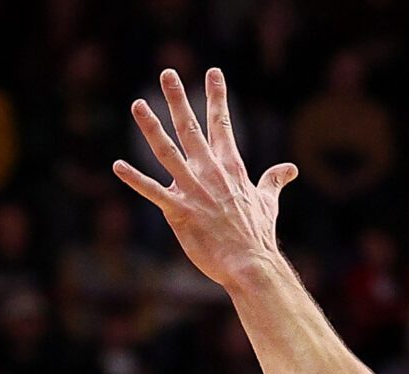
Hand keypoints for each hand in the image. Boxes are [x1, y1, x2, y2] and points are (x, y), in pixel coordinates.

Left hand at [113, 68, 297, 291]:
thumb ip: (273, 181)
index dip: (216, 97)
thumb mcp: (268, 202)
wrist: (251, 264)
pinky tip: (118, 166)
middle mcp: (210, 172)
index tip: (212, 73)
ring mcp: (193, 190)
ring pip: (167, 151)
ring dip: (151, 127)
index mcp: (230, 167)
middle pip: (191, 127)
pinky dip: (134, 179)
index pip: (222, 124)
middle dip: (178, 98)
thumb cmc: (258, 236)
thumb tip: (291, 169)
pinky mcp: (179, 212)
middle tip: (167, 73)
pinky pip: (152, 192)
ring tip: (138, 104)